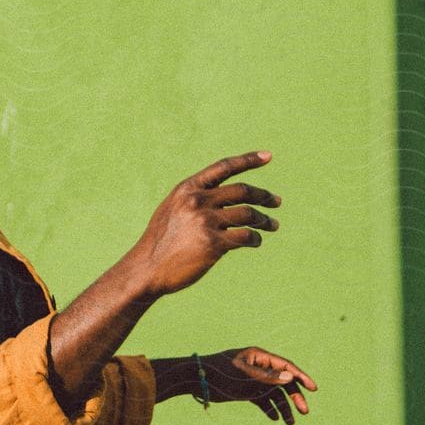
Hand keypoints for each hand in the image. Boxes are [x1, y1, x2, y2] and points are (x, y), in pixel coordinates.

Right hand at [132, 151, 279, 295]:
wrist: (148, 268)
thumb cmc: (162, 240)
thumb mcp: (173, 209)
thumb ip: (195, 199)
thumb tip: (228, 199)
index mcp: (187, 188)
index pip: (224, 167)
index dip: (248, 160)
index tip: (268, 156)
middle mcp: (197, 201)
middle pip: (242, 191)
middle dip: (263, 196)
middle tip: (276, 202)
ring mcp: (205, 221)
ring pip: (248, 214)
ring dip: (264, 220)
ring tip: (273, 226)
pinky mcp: (213, 244)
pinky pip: (245, 236)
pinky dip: (255, 238)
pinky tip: (256, 241)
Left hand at [203, 347, 316, 423]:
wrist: (196, 379)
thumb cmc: (220, 373)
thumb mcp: (245, 377)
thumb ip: (268, 378)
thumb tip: (290, 376)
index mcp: (259, 357)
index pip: (286, 366)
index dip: (301, 376)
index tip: (313, 389)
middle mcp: (258, 367)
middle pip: (282, 381)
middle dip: (294, 396)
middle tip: (304, 412)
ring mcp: (252, 379)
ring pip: (273, 393)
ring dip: (282, 407)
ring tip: (289, 423)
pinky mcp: (245, 390)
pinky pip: (262, 399)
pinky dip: (269, 408)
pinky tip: (274, 418)